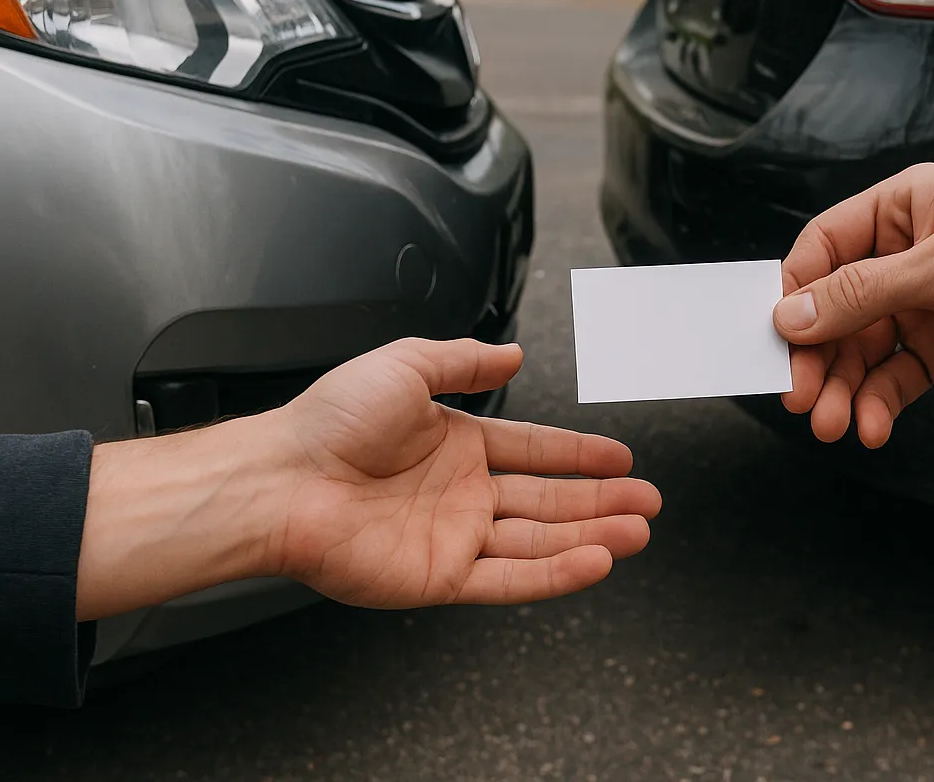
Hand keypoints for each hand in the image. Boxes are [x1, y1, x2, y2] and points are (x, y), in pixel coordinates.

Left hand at [270, 339, 660, 607]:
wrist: (285, 479)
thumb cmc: (330, 422)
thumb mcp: (405, 365)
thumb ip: (464, 360)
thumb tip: (511, 353)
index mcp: (456, 444)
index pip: (536, 452)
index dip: (581, 455)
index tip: (621, 459)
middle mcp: (461, 494)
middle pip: (550, 500)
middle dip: (602, 501)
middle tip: (649, 503)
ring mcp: (454, 538)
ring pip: (540, 542)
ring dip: (592, 537)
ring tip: (638, 532)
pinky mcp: (440, 577)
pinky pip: (509, 579)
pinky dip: (556, 574)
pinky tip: (594, 561)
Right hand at [772, 165, 933, 447]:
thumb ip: (864, 293)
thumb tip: (793, 315)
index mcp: (902, 212)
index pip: (822, 250)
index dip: (795, 294)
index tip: (775, 337)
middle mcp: (906, 260)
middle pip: (832, 312)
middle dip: (814, 357)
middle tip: (800, 395)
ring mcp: (925, 311)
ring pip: (858, 355)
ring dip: (840, 390)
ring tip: (832, 422)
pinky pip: (893, 383)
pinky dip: (875, 406)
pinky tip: (871, 425)